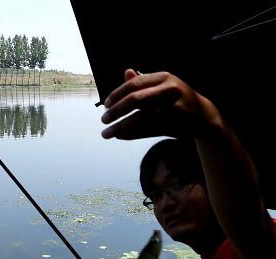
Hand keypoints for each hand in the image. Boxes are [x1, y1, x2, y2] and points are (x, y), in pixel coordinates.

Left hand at [100, 69, 221, 139]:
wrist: (204, 116)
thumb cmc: (177, 100)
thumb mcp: (163, 86)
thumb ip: (143, 82)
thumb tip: (126, 72)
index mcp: (164, 77)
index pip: (134, 84)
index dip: (117, 94)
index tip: (105, 104)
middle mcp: (170, 89)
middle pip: (136, 99)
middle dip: (116, 111)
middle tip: (103, 119)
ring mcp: (174, 107)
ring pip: (141, 118)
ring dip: (120, 127)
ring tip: (106, 133)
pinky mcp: (176, 123)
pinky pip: (148, 130)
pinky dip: (131, 134)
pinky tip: (120, 136)